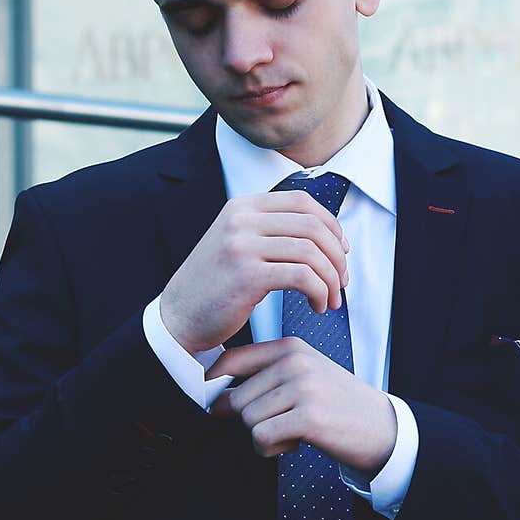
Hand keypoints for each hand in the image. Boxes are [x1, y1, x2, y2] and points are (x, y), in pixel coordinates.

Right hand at [159, 192, 349, 353]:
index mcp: (242, 206)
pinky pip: (302, 277)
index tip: (341, 252)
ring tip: (330, 301)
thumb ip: (271, 231)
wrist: (178, 318)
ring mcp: (242, 245)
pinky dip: (319, 292)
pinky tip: (317, 306)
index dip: (331, 225)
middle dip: (337, 257)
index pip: (303, 201)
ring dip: (331, 280)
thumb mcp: (238, 244)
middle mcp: (241, 219)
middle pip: (313, 226)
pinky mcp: (247, 275)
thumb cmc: (215, 287)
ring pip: (311, 252)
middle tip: (341, 283)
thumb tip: (325, 233)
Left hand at [207, 336, 397, 476]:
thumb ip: (263, 379)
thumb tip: (215, 400)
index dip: (214, 387)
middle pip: (235, 399)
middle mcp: (295, 362)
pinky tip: (294, 444)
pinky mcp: (308, 416)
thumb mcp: (302, 378)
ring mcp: (302, 387)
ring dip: (263, 437)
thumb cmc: (336, 405)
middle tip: (279, 424)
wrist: (381, 427)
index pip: (230, 361)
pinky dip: (270, 449)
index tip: (220, 405)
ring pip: (247, 420)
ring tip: (291, 432)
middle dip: (250, 421)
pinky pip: (260, 437)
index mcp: (290, 347)